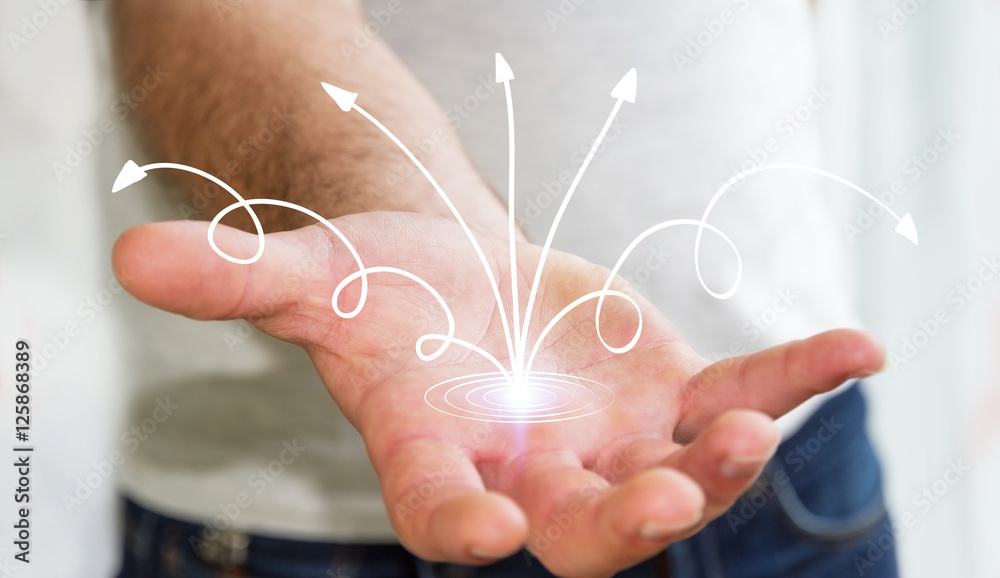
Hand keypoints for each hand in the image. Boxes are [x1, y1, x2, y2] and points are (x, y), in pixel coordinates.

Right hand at [112, 212, 883, 577]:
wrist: (460, 286)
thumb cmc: (381, 290)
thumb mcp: (313, 271)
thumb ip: (241, 276)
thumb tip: (134, 251)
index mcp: (436, 456)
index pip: (440, 508)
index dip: (454, 523)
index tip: (478, 535)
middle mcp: (530, 474)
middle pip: (577, 526)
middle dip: (617, 525)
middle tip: (656, 502)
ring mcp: (610, 444)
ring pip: (673, 475)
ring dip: (717, 463)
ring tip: (748, 425)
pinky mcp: (667, 400)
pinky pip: (740, 393)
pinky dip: (794, 376)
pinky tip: (854, 346)